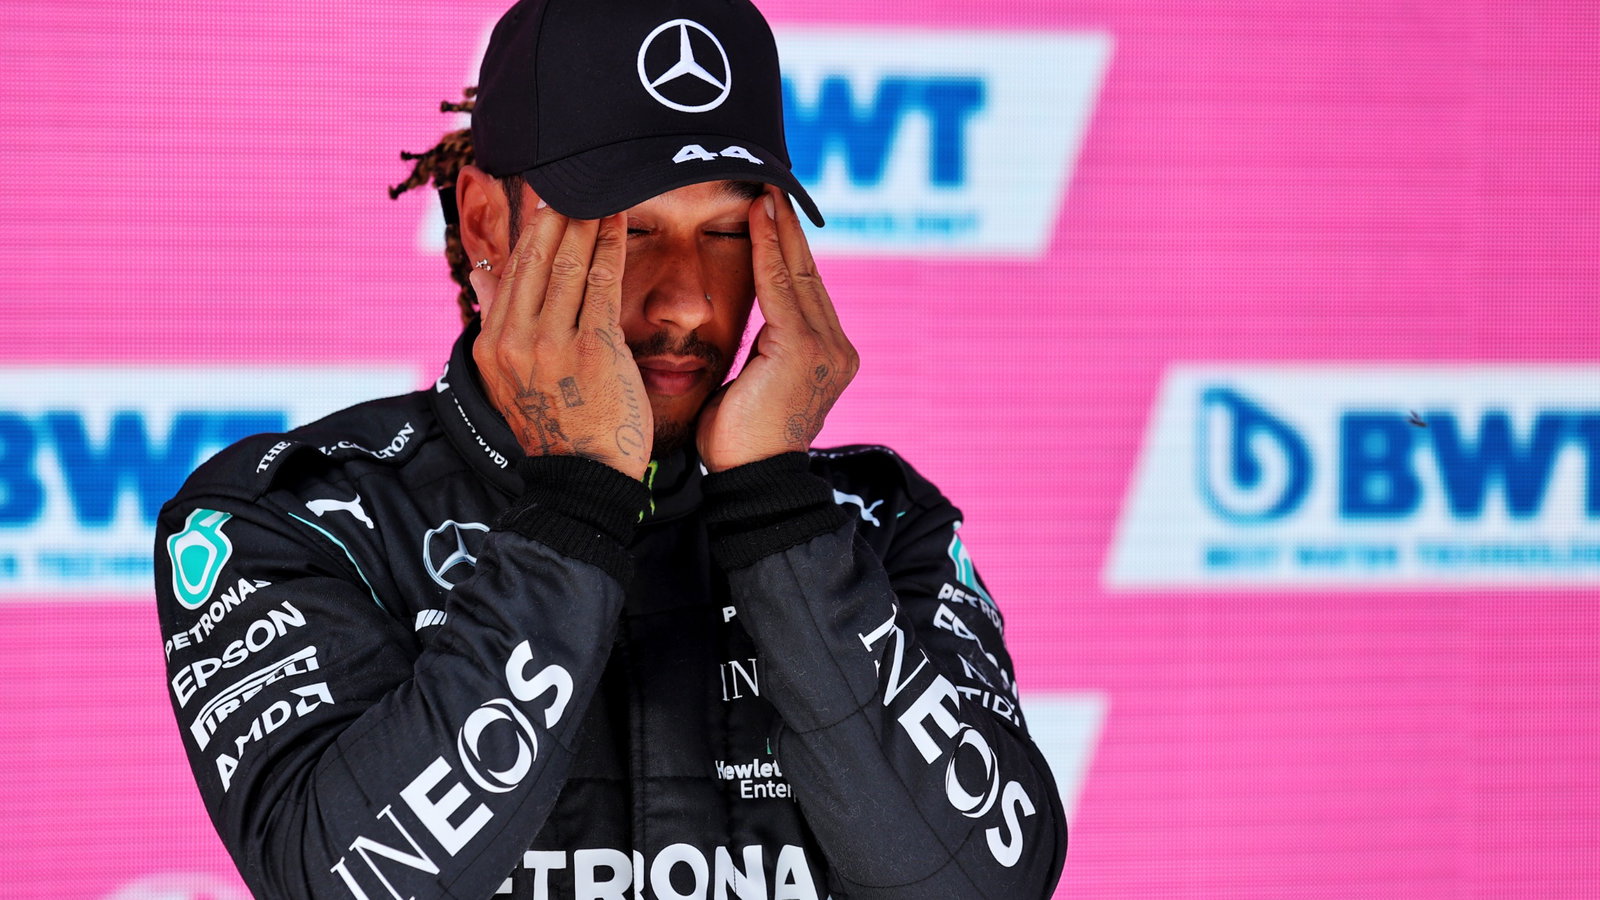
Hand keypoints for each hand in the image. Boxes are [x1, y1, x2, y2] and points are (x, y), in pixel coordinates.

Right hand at [469, 205, 652, 479]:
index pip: (508, 270)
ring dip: (587, 220)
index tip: (542, 191)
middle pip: (535, 258)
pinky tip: (621, 219)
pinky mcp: (592, 349)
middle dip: (557, 212)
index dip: (528, 226)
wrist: (582, 480)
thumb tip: (477, 274)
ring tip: (602, 187)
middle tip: (574, 174)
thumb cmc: (557, 427)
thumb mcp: (510, 375)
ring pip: (568, 264)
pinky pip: (601, 283)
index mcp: (491, 343)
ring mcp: (551, 344)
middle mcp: (513, 340)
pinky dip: (610, 246)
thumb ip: (498, 319)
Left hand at [696, 187, 857, 471]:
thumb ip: (759, 352)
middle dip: (788, 230)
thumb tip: (745, 331)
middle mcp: (836, 350)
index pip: (804, 294)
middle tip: (770, 186)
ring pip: (798, 275)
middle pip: (807, 276)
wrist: (749, 482)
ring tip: (764, 191)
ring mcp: (826, 349)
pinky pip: (780, 288)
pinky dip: (768, 249)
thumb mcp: (752, 385)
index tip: (771, 215)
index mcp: (827, 358)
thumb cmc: (738, 444)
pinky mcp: (804, 349)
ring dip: (778, 230)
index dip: (788, 251)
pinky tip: (759, 218)